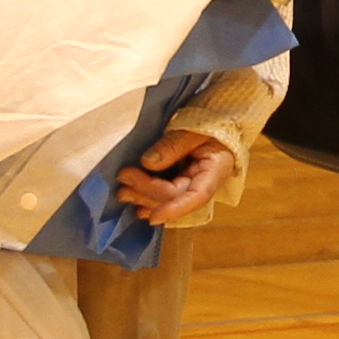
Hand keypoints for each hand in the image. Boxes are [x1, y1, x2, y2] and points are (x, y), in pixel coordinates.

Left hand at [112, 129, 239, 226]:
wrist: (216, 120)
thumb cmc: (210, 122)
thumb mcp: (193, 129)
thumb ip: (173, 145)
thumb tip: (147, 163)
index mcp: (215, 171)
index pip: (197, 197)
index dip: (175, 209)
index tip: (153, 217)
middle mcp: (203, 184)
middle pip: (175, 197)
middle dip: (148, 191)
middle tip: (124, 177)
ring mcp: (191, 185)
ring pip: (166, 200)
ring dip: (143, 197)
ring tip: (122, 191)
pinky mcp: (180, 182)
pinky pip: (163, 195)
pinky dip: (148, 198)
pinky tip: (134, 200)